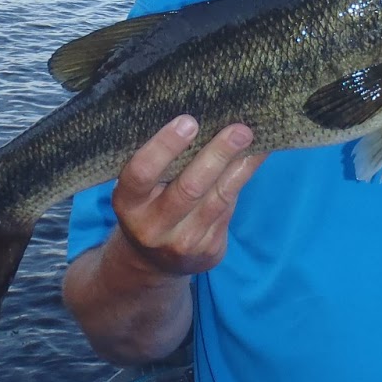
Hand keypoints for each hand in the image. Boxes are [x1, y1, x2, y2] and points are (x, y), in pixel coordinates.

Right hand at [108, 115, 263, 277]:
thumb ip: (163, 163)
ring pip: (217, 198)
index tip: (189, 121)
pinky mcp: (208, 251)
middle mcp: (152, 227)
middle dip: (217, 155)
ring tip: (253, 139)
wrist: (154, 261)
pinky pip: (228, 209)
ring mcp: (182, 243)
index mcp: (128, 203)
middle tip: (239, 129)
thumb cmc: (149, 205)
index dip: (165, 146)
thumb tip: (204, 120)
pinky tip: (252, 159)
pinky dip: (241, 180)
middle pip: (189, 187)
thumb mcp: (142, 188)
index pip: (141, 173)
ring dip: (239, 166)